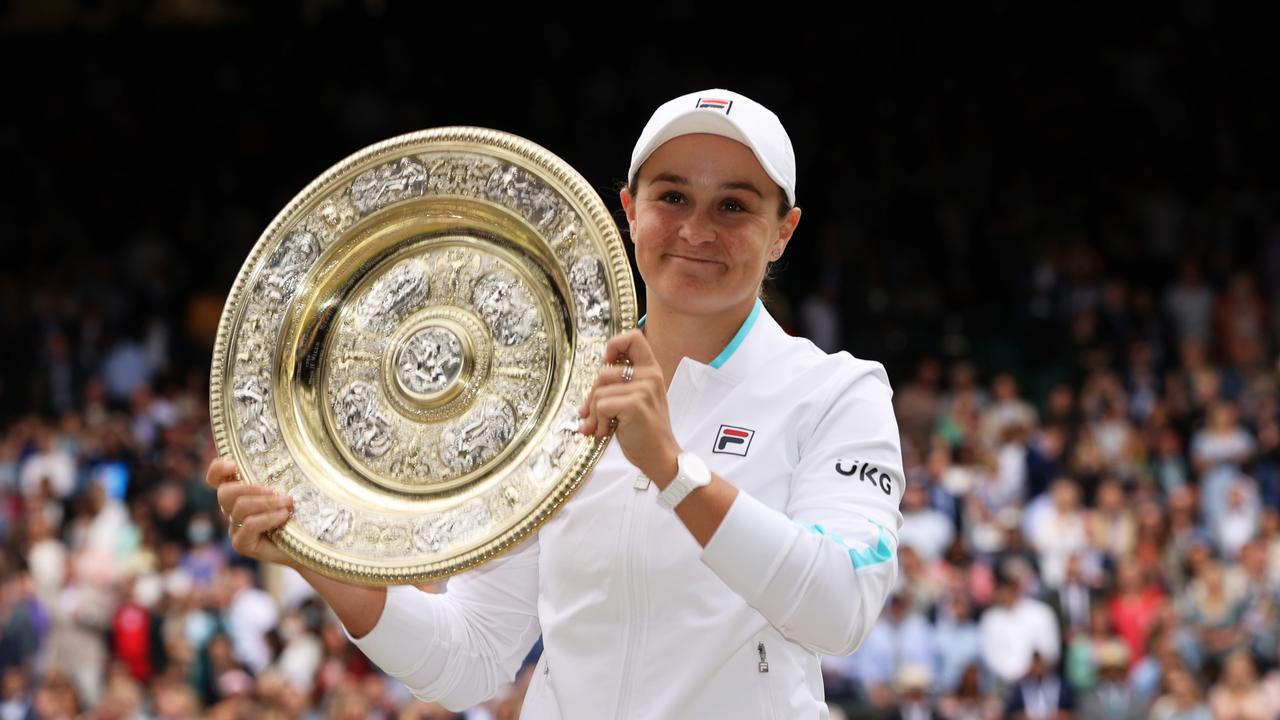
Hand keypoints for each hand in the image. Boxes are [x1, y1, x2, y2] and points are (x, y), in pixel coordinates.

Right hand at [206, 457, 295, 567]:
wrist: (308, 544)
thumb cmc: (299, 513)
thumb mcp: (291, 488)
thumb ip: (281, 475)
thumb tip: (289, 455)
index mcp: (240, 492)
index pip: (216, 478)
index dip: (218, 469)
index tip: (232, 465)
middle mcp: (233, 509)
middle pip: (225, 493)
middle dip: (249, 488)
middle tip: (273, 490)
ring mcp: (235, 528)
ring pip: (240, 508)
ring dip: (267, 503)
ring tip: (287, 503)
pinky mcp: (241, 544)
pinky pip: (249, 525)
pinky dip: (268, 518)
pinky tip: (284, 516)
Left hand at [577, 329, 680, 484]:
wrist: (660, 456)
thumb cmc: (644, 431)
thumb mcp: (637, 401)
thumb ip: (620, 387)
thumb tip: (589, 391)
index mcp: (651, 371)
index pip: (633, 337)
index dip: (614, 346)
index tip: (606, 364)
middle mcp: (650, 376)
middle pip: (604, 370)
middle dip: (591, 395)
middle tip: (591, 413)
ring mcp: (644, 389)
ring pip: (599, 391)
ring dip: (592, 413)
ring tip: (600, 427)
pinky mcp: (635, 404)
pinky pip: (601, 406)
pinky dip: (597, 422)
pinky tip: (605, 432)